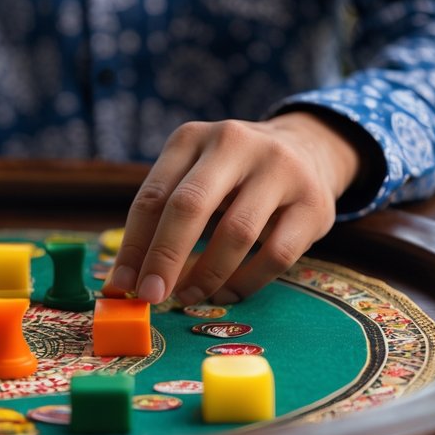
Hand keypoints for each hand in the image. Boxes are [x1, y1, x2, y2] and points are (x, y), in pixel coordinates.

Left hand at [107, 112, 359, 305]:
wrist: (307, 149)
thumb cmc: (232, 175)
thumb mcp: (193, 177)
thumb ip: (162, 219)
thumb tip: (128, 279)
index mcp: (192, 138)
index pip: (153, 196)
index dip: (134, 246)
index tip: (120, 285)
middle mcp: (235, 144)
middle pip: (190, 206)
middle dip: (164, 258)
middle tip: (150, 296)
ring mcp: (280, 169)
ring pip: (236, 233)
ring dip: (206, 275)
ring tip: (188, 296)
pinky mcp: (313, 202)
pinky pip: (276, 254)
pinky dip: (245, 282)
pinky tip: (227, 293)